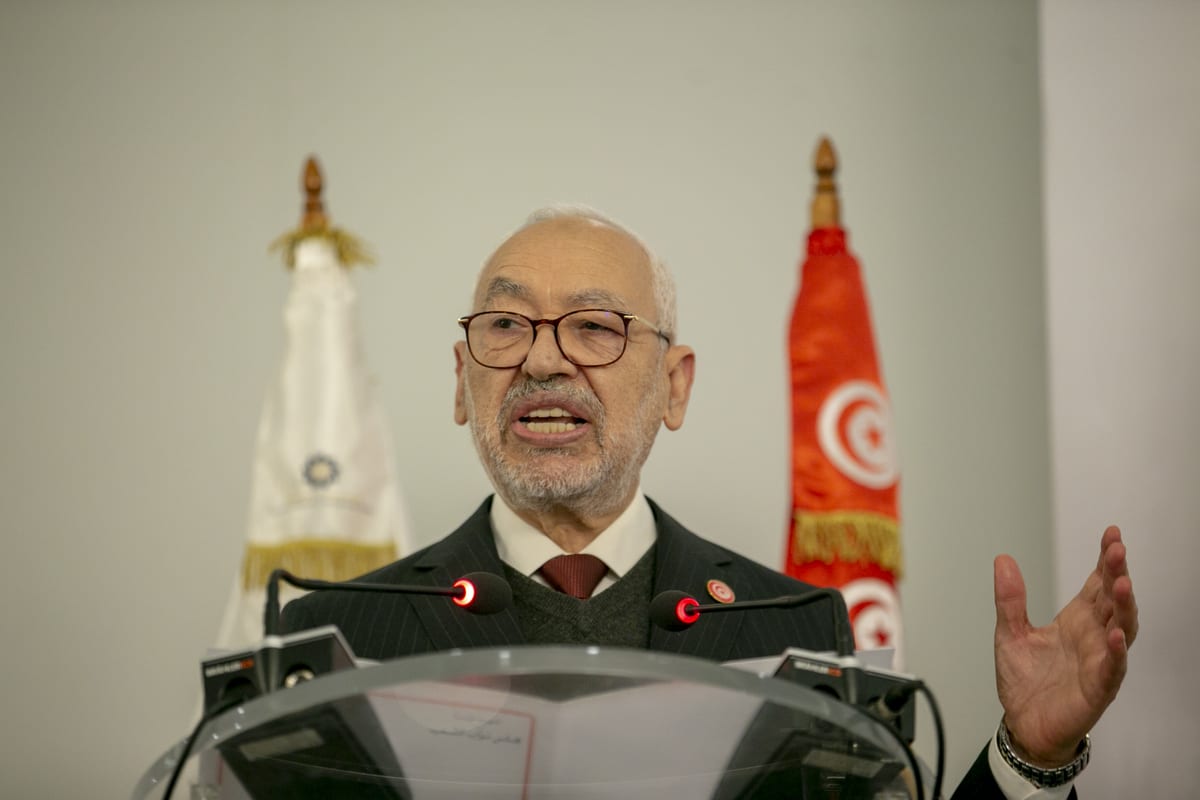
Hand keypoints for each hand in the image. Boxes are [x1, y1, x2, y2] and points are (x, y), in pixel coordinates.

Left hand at [993, 525, 1137, 765]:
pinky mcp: (1097, 688)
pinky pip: (1112, 669)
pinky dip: (1116, 652)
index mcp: (1076, 620)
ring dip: (1124, 606)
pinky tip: (1115, 636)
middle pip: (1113, 600)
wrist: (1023, 723)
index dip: (1106, 561)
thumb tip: (1003, 559)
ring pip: (1122, 629)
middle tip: (1117, 548)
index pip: (1097, 584)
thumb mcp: (1009, 632)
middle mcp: (1093, 637)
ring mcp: (1099, 661)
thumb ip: (1010, 599)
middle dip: (1117, 573)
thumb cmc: (1026, 680)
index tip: (1111, 535)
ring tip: (1122, 583)